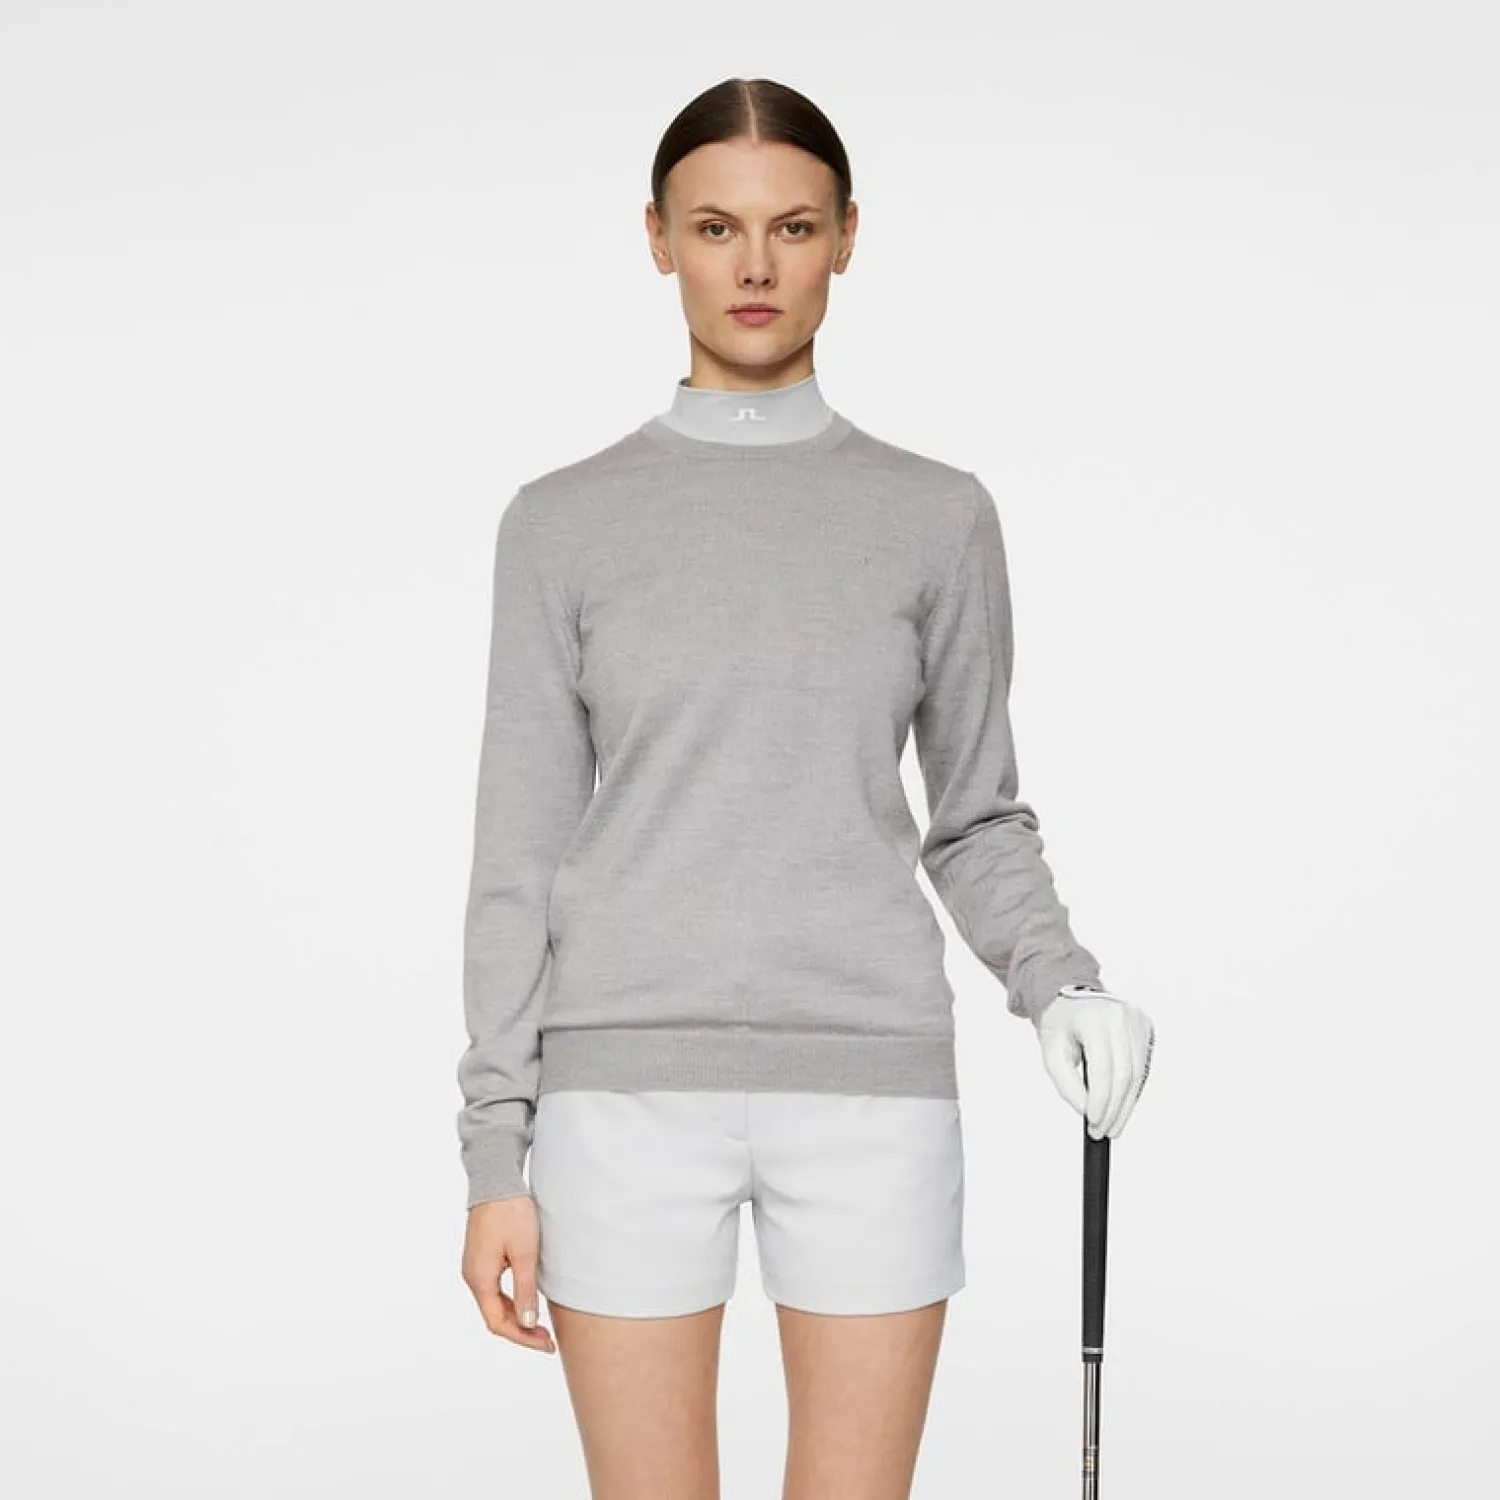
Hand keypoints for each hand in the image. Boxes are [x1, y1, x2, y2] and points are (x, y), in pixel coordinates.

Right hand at [461, 1193, 555, 1353]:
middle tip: (548, 1340)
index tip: (546, 1345)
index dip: (522, 1338)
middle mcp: (473, 1276)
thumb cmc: (511, 1213)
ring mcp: (475, 1267)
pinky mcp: (482, 1258)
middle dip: (521, 1331)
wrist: (497, 1180)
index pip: (498, 1323)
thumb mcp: (524, 1253)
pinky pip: (494, 1289)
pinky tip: (527, 1302)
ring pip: (494, 1304)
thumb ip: (524, 1290)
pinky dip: (511, 1301)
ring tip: (541, 1326)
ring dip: (516, 1317)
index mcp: (480, 1278)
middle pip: (494, 1316)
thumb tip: (527, 1324)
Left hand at [1035, 984, 1155, 1139]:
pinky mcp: (1145, 1027)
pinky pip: (1142, 1066)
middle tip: (1103, 1131)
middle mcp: (1119, 1015)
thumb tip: (1087, 1111)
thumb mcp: (1051, 1054)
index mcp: (1092, 1017)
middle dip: (1114, 1109)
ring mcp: (1136, 1019)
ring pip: (1137, 1073)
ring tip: (1112, 1126)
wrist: (1071, 1000)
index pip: (1102, 1067)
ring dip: (1126, 1105)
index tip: (1093, 1122)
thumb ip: (1066, 1085)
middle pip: (1123, 1073)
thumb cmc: (1060, 1025)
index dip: (1100, 1100)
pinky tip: (1121, 1106)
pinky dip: (1132, 1091)